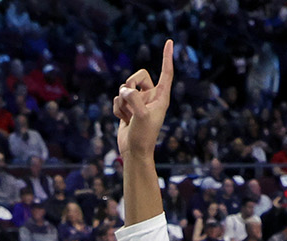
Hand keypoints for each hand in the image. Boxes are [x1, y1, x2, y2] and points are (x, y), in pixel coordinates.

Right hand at [112, 40, 174, 155]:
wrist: (134, 152)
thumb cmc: (143, 136)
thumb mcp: (141, 115)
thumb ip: (133, 98)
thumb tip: (123, 90)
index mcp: (161, 97)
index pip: (166, 73)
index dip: (167, 57)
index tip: (169, 42)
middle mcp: (150, 97)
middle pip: (138, 75)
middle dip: (130, 84)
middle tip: (129, 97)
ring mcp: (138, 102)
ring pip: (125, 88)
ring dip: (122, 102)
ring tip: (128, 116)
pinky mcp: (127, 108)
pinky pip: (118, 99)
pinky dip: (117, 109)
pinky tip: (123, 120)